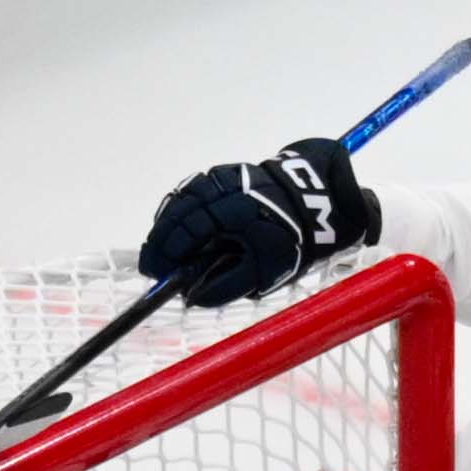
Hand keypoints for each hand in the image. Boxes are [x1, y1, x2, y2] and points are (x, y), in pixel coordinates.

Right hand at [136, 135, 377, 306]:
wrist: (318, 201)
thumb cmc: (293, 242)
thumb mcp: (265, 273)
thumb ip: (226, 286)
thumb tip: (191, 298)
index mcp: (237, 213)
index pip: (190, 233)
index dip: (169, 254)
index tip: (156, 272)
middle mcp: (226, 190)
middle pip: (180, 214)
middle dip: (161, 241)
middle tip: (152, 265)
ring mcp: (224, 177)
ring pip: (183, 199)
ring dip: (167, 224)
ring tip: (160, 249)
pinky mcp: (225, 172)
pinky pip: (193, 189)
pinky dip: (179, 208)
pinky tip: (175, 225)